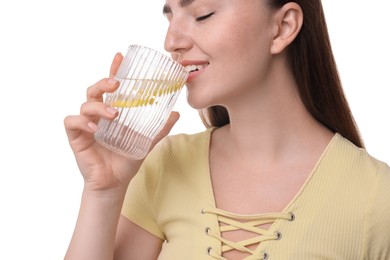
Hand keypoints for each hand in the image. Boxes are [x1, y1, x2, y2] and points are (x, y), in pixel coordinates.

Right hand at [64, 53, 178, 191]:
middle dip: (103, 83)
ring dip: (99, 107)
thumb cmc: (127, 160)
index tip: (119, 56)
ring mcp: (86, 125)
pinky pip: (72, 122)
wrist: (115, 183)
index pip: (111, 88)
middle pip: (95, 91)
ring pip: (85, 104)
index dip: (114, 70)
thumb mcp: (146, 142)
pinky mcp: (76, 137)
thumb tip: (176, 113)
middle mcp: (98, 115)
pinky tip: (94, 128)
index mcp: (112, 112)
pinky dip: (82, 122)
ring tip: (114, 114)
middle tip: (115, 84)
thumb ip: (159, 128)